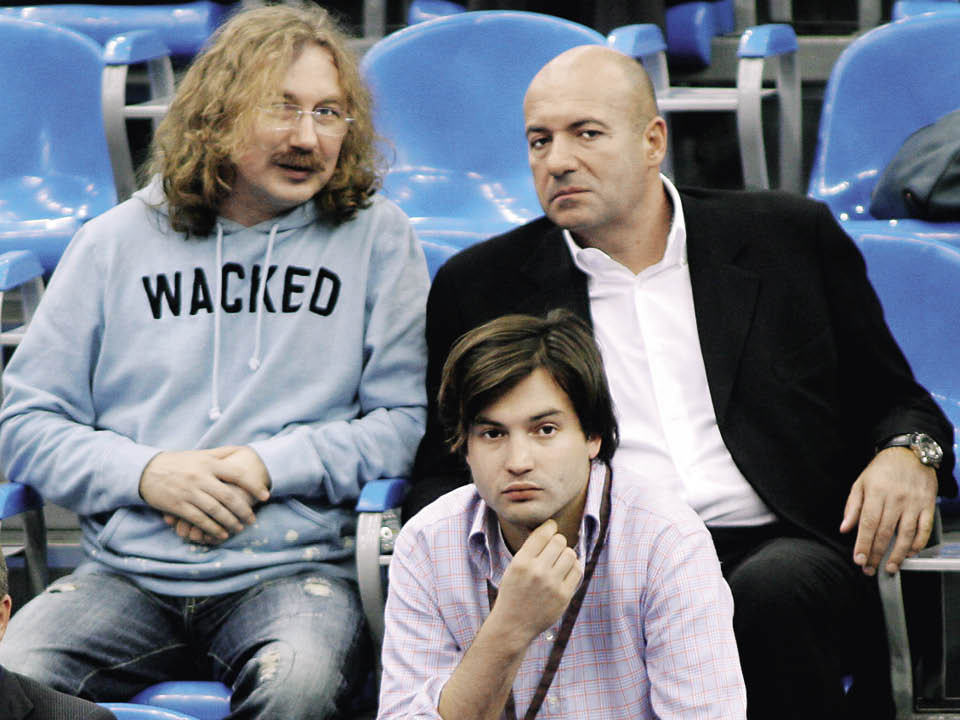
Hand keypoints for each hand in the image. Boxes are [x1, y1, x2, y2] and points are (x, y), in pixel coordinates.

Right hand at [140, 447, 269, 540]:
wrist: (146, 471)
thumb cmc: (179, 463)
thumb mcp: (201, 454)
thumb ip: (222, 453)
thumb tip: (245, 450)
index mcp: (209, 463)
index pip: (237, 474)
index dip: (253, 485)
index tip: (265, 496)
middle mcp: (201, 477)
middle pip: (228, 496)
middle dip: (244, 510)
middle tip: (253, 519)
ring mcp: (189, 492)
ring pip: (215, 510)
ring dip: (230, 522)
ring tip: (239, 528)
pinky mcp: (178, 505)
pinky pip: (199, 520)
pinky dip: (213, 528)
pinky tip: (222, 534)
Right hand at [491, 519, 582, 642]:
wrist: (513, 624)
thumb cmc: (513, 593)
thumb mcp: (513, 568)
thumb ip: (529, 551)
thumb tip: (549, 530)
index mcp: (521, 562)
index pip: (543, 534)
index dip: (550, 527)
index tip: (551, 527)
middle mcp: (537, 571)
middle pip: (559, 541)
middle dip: (558, 541)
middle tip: (555, 547)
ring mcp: (552, 584)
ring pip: (570, 554)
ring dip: (567, 554)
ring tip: (560, 560)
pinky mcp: (564, 596)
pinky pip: (577, 570)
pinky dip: (574, 567)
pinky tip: (566, 570)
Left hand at [840, 446, 936, 574]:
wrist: (910, 454)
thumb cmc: (882, 469)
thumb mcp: (861, 483)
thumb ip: (852, 507)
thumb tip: (845, 528)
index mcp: (876, 493)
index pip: (868, 524)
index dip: (863, 544)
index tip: (859, 559)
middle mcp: (896, 499)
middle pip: (885, 532)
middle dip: (876, 554)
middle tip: (870, 569)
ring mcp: (914, 503)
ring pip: (906, 534)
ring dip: (898, 554)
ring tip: (889, 567)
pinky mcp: (928, 505)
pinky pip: (924, 528)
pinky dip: (918, 543)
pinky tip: (910, 553)